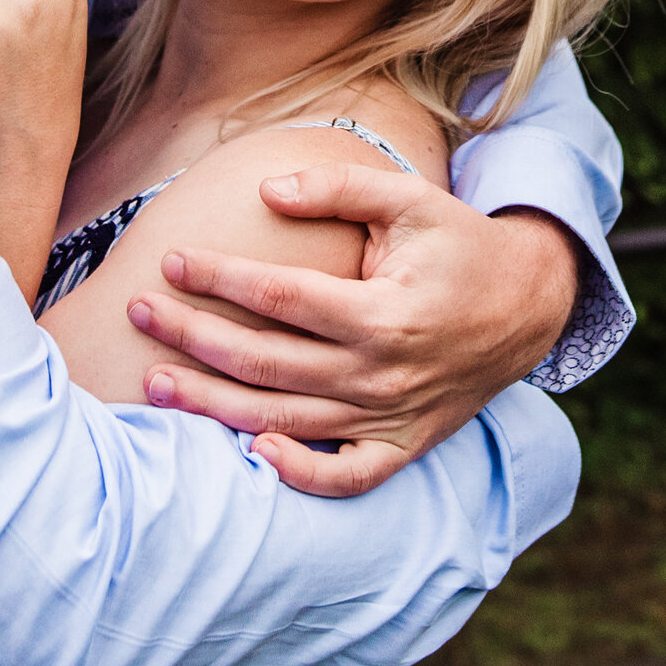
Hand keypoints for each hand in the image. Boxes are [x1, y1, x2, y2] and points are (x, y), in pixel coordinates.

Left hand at [126, 163, 579, 497]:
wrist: (528, 305)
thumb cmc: (457, 243)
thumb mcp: (410, 198)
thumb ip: (339, 186)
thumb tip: (266, 190)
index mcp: (385, 311)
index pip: (281, 297)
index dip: (221, 279)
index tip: (171, 260)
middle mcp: (383, 373)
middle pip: (268, 362)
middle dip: (193, 338)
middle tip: (137, 313)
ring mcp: (391, 418)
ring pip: (286, 421)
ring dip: (214, 404)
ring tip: (154, 380)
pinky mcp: (402, 446)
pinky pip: (345, 478)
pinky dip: (299, 474)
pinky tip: (250, 453)